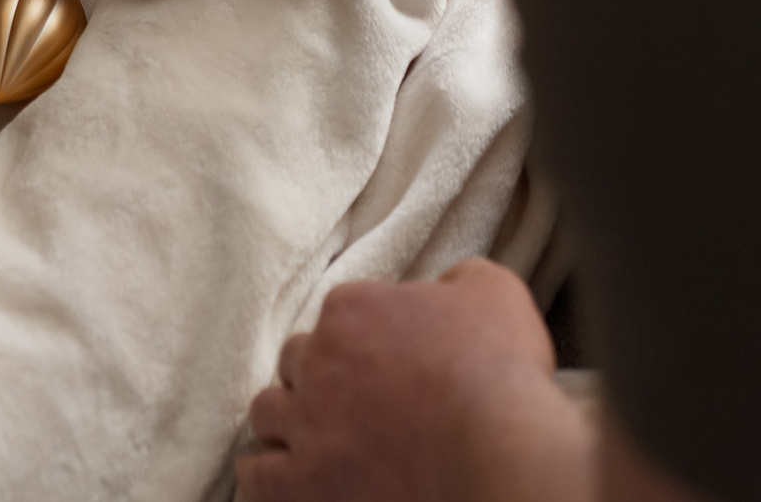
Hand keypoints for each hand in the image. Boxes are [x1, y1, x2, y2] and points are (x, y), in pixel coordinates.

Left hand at [239, 260, 592, 501]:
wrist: (502, 451)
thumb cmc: (501, 372)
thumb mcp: (493, 292)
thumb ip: (457, 279)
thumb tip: (445, 285)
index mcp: (352, 310)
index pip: (338, 317)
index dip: (362, 342)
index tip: (387, 364)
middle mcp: (317, 360)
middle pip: (295, 362)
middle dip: (318, 379)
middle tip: (353, 404)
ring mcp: (307, 422)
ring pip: (267, 413)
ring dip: (287, 423)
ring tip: (316, 441)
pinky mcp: (305, 481)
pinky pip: (258, 477)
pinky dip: (267, 477)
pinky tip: (288, 481)